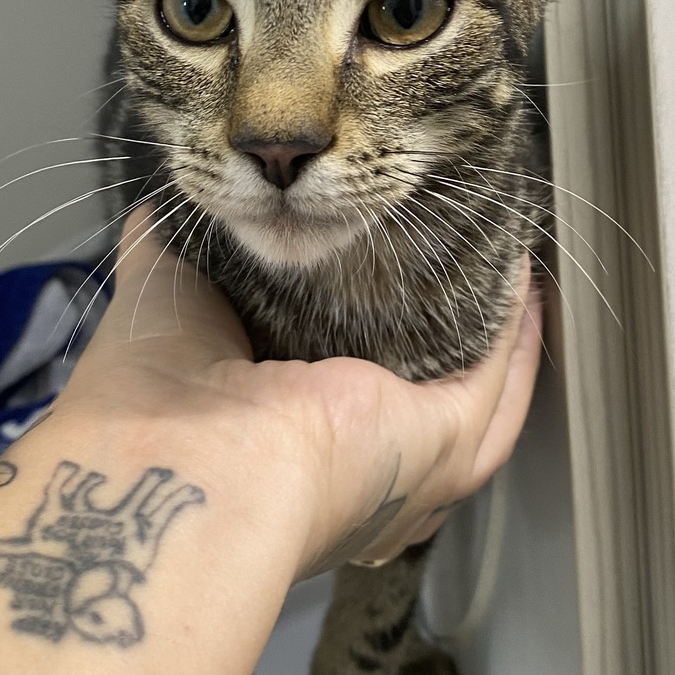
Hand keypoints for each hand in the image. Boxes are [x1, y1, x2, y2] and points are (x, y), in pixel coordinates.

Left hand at [55, 207, 543, 579]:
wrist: (176, 455)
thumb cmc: (150, 393)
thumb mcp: (163, 297)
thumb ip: (169, 254)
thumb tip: (154, 211)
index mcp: (280, 439)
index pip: (345, 392)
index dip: (374, 335)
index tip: (389, 279)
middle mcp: (347, 462)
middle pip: (429, 401)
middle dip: (458, 336)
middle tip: (475, 268)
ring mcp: (402, 463)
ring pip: (483, 402)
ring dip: (504, 337)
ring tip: (517, 273)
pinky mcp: (440, 447)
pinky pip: (494, 383)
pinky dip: (515, 332)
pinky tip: (524, 275)